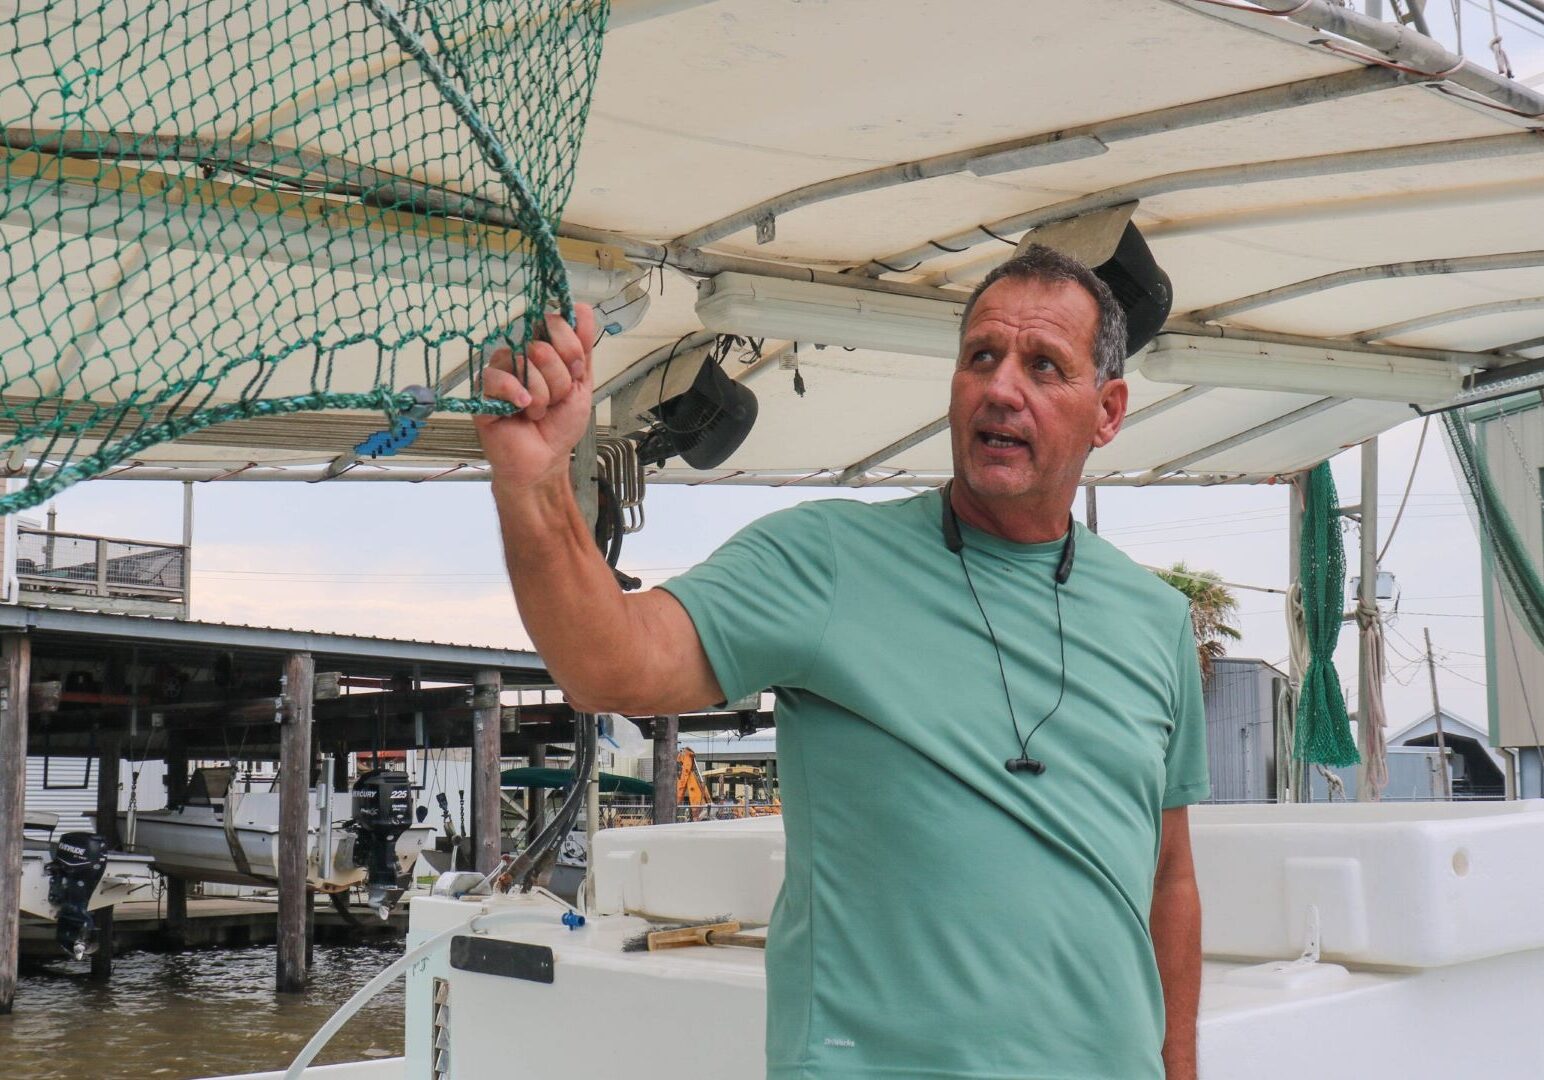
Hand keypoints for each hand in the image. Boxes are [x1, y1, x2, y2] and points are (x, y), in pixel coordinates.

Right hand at [474, 304, 596, 489]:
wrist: (545, 459)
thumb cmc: (560, 424)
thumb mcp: (582, 383)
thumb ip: (583, 347)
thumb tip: (582, 308)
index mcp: (543, 348)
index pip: (555, 323)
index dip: (570, 349)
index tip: (575, 373)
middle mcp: (520, 354)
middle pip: (542, 345)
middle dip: (559, 380)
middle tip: (555, 400)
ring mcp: (501, 370)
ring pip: (524, 362)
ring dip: (542, 395)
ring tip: (538, 411)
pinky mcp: (483, 390)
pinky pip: (498, 377)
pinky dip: (516, 394)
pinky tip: (523, 409)